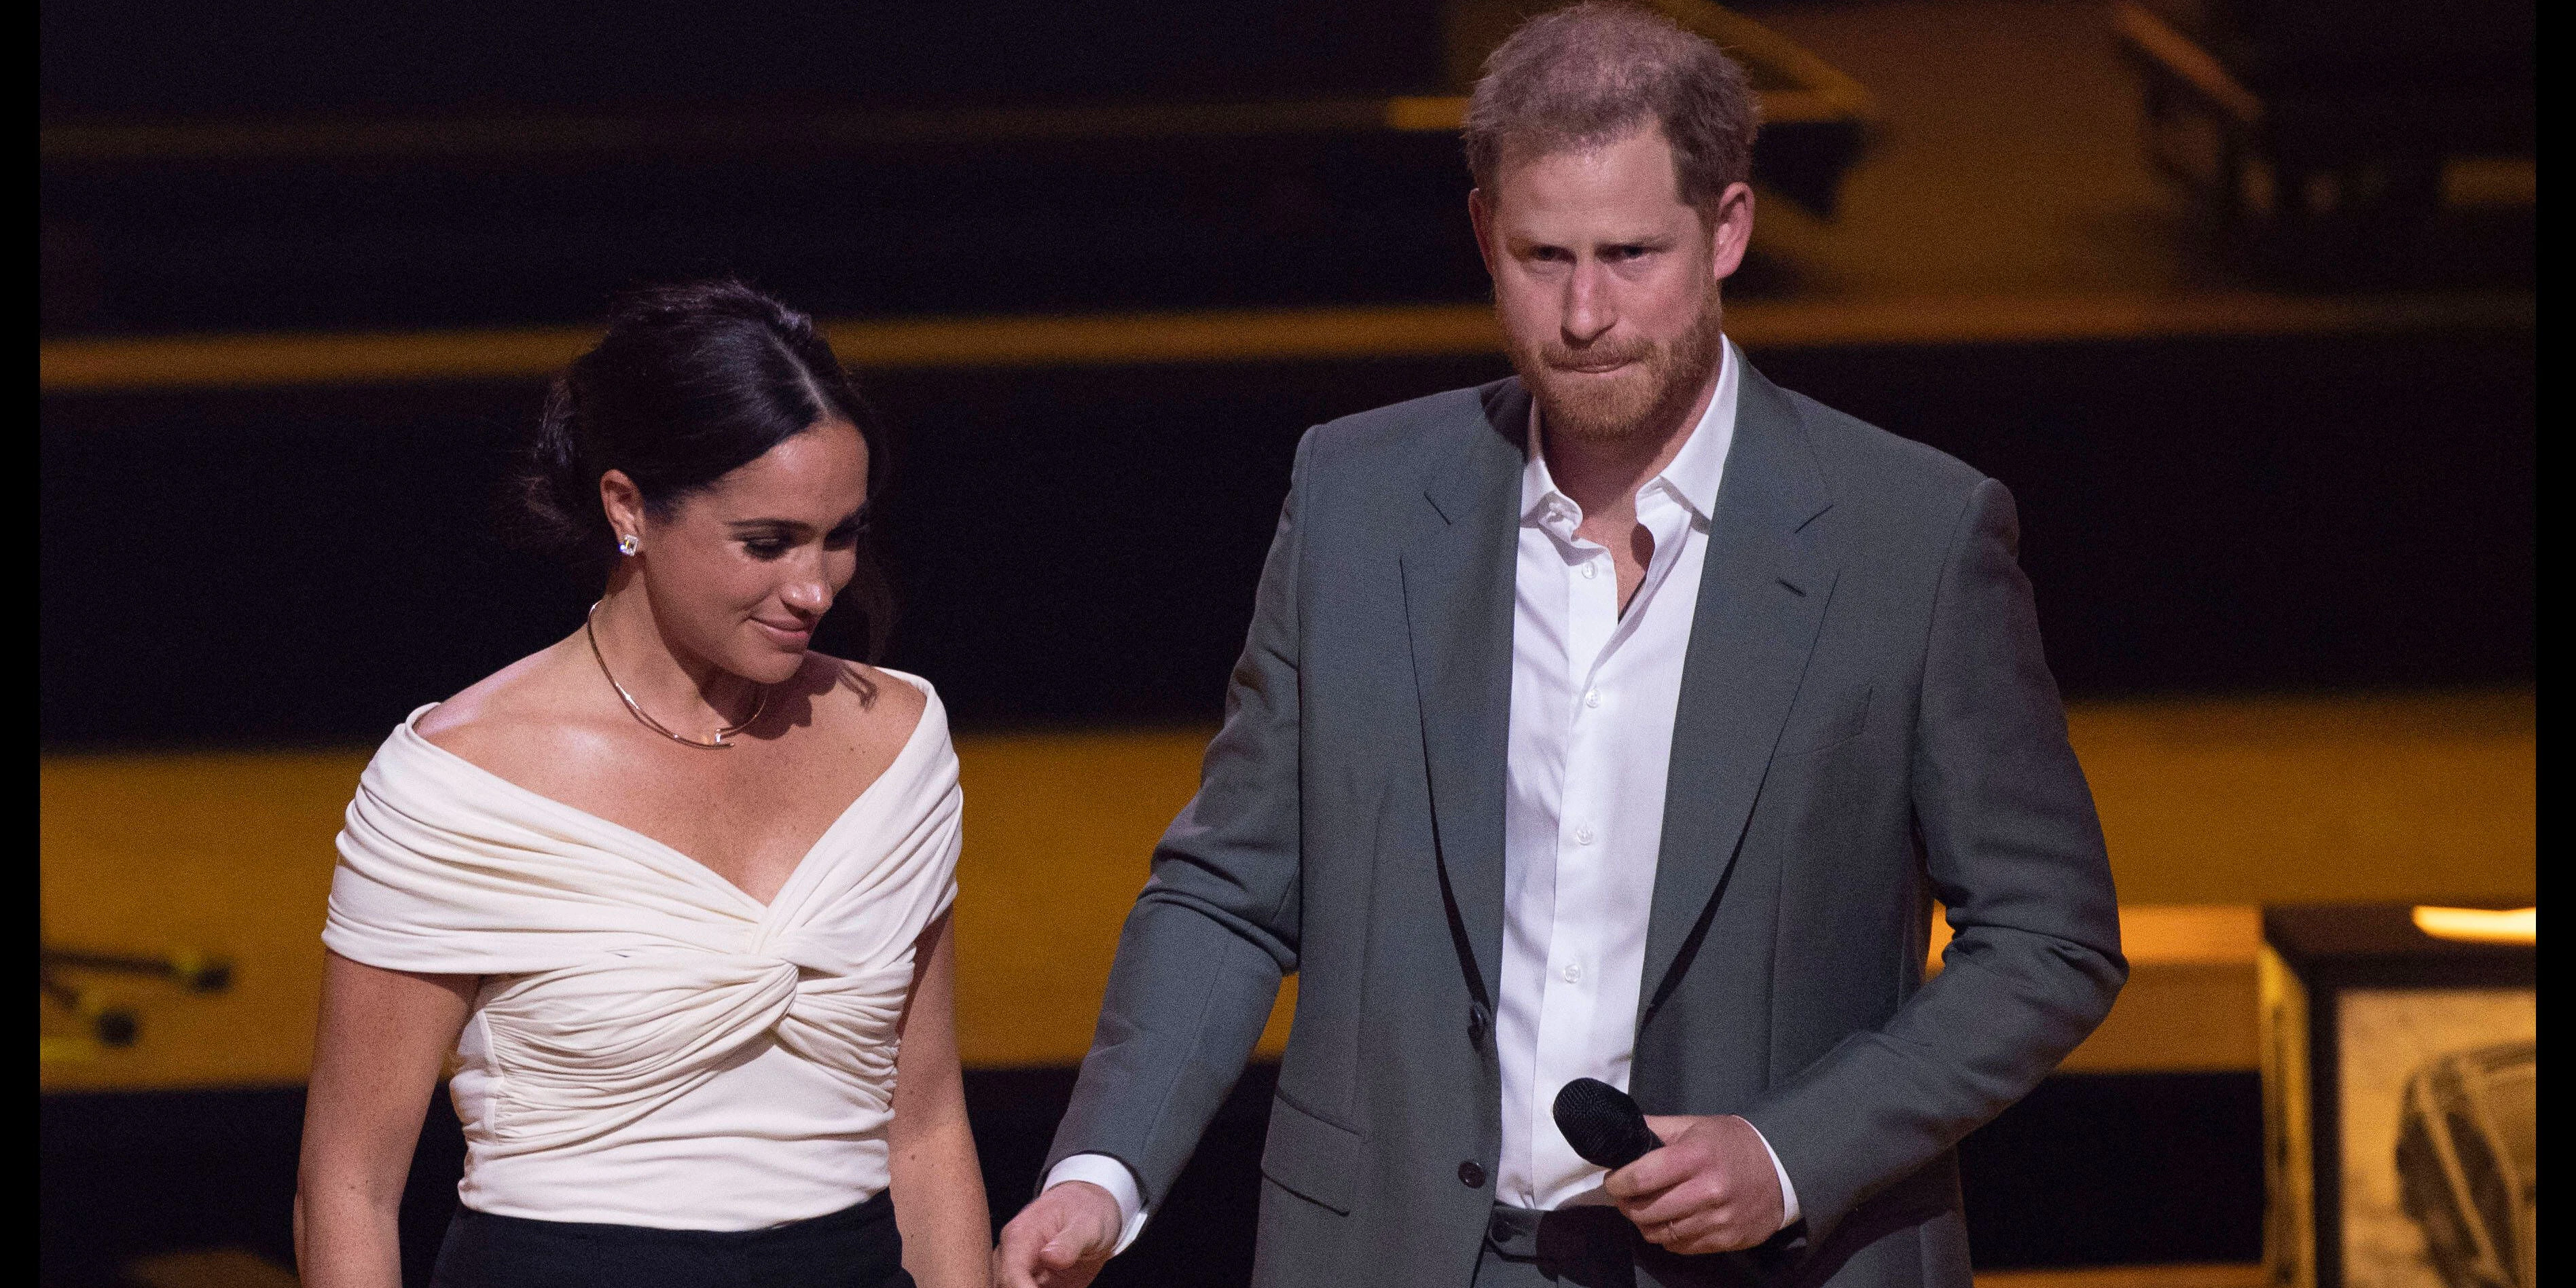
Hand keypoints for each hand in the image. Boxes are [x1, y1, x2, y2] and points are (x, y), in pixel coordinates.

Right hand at [995, 1180, 1121, 1287]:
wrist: (1091, 1209)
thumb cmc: (1087, 1211)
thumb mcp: (1087, 1224)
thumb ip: (1069, 1241)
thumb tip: (1049, 1256)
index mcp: (1020, 1237)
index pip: (1011, 1274)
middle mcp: (1012, 1256)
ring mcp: (1019, 1273)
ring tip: (1061, 1287)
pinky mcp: (1030, 1285)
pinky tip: (1065, 1287)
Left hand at [1602, 1114, 1784, 1255]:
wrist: (1783, 1169)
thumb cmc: (1733, 1144)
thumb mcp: (1696, 1125)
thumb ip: (1657, 1128)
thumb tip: (1620, 1131)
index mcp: (1697, 1156)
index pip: (1642, 1177)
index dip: (1618, 1182)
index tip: (1614, 1180)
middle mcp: (1708, 1191)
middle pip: (1647, 1210)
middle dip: (1626, 1204)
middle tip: (1625, 1195)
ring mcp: (1718, 1220)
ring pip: (1660, 1234)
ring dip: (1644, 1223)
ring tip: (1646, 1208)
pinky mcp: (1725, 1240)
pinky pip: (1681, 1247)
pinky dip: (1668, 1236)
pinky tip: (1670, 1221)